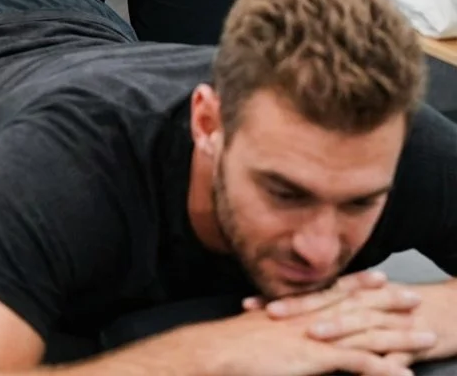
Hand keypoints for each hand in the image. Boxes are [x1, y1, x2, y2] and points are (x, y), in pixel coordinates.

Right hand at [241, 277, 437, 370]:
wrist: (218, 349)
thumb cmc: (231, 343)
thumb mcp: (256, 327)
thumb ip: (275, 325)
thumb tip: (281, 327)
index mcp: (298, 307)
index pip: (335, 290)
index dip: (360, 283)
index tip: (380, 277)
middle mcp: (312, 315)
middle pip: (359, 306)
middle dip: (389, 303)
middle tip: (414, 298)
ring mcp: (318, 335)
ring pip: (368, 332)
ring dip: (400, 335)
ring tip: (424, 337)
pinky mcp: (319, 356)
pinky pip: (360, 362)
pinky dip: (385, 368)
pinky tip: (403, 375)